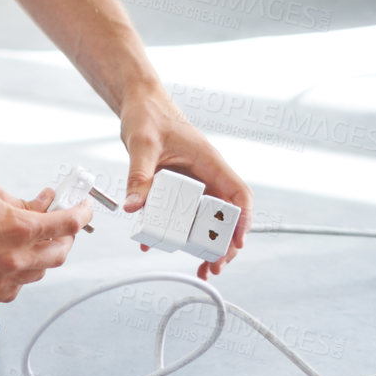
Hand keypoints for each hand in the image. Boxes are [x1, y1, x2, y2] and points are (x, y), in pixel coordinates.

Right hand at [0, 182, 92, 301]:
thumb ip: (21, 203)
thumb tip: (39, 205)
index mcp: (19, 229)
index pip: (67, 224)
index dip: (80, 213)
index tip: (83, 209)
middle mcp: (13, 259)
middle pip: (58, 253)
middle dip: (64, 236)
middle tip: (61, 224)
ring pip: (38, 272)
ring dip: (42, 256)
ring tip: (33, 240)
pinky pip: (14, 288)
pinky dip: (20, 274)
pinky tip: (12, 260)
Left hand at [120, 86, 252, 280]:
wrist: (139, 106)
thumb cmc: (148, 116)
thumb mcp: (142, 145)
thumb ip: (139, 175)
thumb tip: (134, 207)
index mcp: (209, 161)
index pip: (238, 194)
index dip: (242, 220)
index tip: (236, 244)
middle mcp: (206, 175)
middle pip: (225, 215)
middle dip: (223, 244)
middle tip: (214, 268)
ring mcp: (193, 183)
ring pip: (206, 219)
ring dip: (203, 245)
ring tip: (201, 269)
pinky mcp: (178, 189)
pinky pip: (181, 215)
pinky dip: (175, 233)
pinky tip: (158, 245)